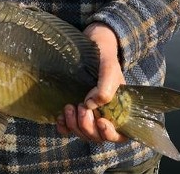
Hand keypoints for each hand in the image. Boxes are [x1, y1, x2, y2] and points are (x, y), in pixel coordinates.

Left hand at [56, 23, 127, 143]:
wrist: (91, 44)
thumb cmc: (104, 55)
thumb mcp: (109, 67)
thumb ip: (106, 86)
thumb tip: (91, 106)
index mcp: (119, 108)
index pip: (119, 134)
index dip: (110, 134)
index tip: (101, 121)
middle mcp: (105, 114)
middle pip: (97, 136)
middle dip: (87, 126)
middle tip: (80, 106)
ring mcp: (89, 114)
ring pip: (83, 134)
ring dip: (74, 125)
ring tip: (69, 107)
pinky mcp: (74, 111)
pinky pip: (69, 129)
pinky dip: (64, 127)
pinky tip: (60, 117)